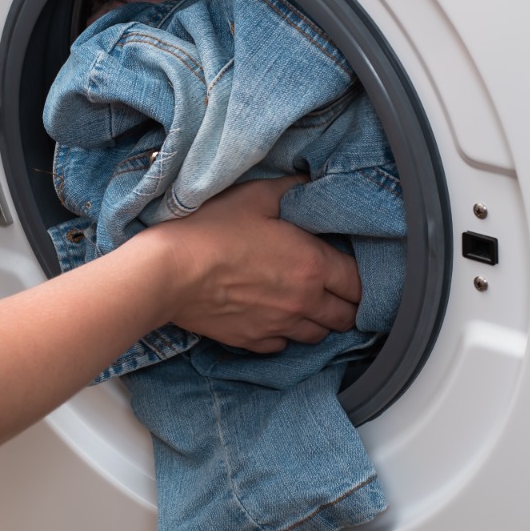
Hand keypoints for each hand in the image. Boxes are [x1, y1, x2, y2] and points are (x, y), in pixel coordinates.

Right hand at [142, 176, 361, 352]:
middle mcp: (303, 302)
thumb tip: (309, 184)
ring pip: (317, 336)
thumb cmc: (212, 231)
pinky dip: (284, 336)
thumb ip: (291, 190)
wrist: (169, 273)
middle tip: (336, 291)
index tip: (351, 272)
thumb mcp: (256, 196)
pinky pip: (282, 346)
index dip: (361, 279)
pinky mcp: (253, 342)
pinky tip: (274, 318)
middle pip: (346, 317)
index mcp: (313, 265)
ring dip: (319, 322)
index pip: (359, 284)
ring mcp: (278, 327)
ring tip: (307, 306)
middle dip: (347, 305)